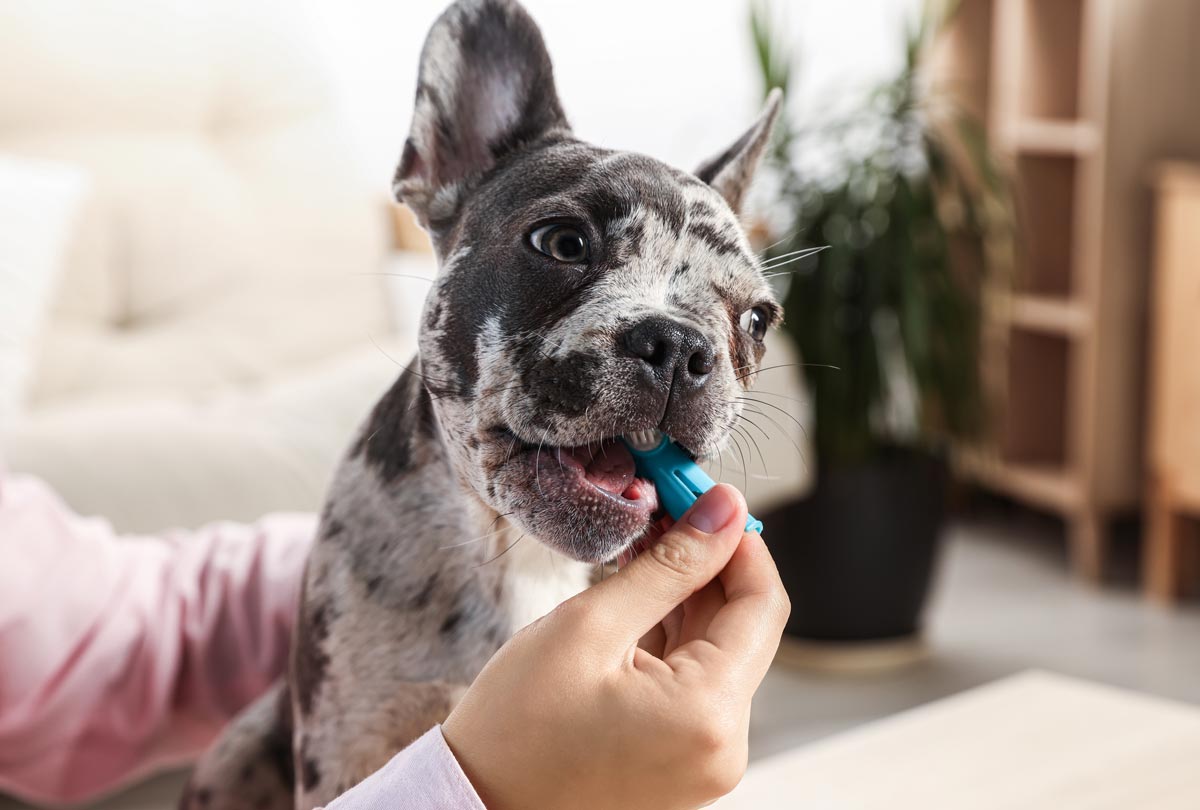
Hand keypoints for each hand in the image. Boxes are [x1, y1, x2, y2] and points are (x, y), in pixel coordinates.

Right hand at [442, 484, 789, 809]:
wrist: (476, 808)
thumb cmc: (516, 729)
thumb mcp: (591, 625)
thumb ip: (669, 565)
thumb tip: (723, 510)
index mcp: (709, 714)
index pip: (763, 604)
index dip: (737, 540)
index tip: (704, 496)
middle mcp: (724, 746)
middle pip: (744, 628)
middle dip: (709, 563)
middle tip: (667, 509)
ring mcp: (705, 759)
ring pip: (718, 652)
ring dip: (688, 596)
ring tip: (643, 546)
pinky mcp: (682, 761)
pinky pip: (695, 683)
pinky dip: (673, 636)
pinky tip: (638, 596)